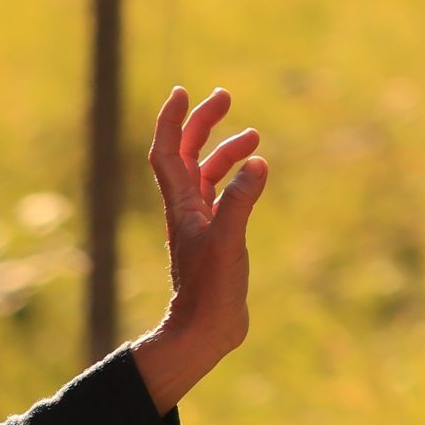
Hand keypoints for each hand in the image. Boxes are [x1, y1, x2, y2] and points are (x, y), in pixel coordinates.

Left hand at [129, 85, 265, 414]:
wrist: (205, 333)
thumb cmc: (210, 292)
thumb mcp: (228, 242)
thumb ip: (240, 201)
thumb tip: (257, 163)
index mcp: (181, 206)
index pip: (167, 152)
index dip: (173, 120)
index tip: (184, 91)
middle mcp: (187, 211)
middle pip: (187, 155)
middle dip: (203, 124)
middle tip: (225, 98)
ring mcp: (201, 226)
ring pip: (206, 176)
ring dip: (225, 152)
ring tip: (253, 137)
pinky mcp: (217, 242)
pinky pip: (222, 199)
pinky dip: (237, 181)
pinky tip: (256, 175)